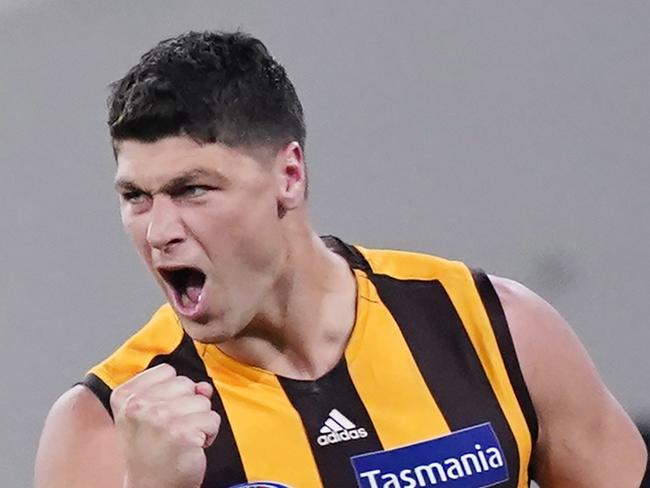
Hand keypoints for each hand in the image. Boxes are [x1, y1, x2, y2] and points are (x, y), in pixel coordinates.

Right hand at [110, 363, 220, 487]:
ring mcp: (160, 418)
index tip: (160, 413)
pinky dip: (208, 434)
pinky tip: (191, 446)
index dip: (172, 392)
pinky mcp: (182, 433)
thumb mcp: (151, 412)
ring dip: (198, 420)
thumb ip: (176, 389)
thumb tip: (204, 386)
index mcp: (125, 395)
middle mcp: (139, 405)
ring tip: (181, 438)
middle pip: (186, 384)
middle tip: (171, 429)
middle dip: (187, 405)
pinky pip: (212, 419)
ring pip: (202, 401)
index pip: (168, 371)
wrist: (150, 487)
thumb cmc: (150, 449)